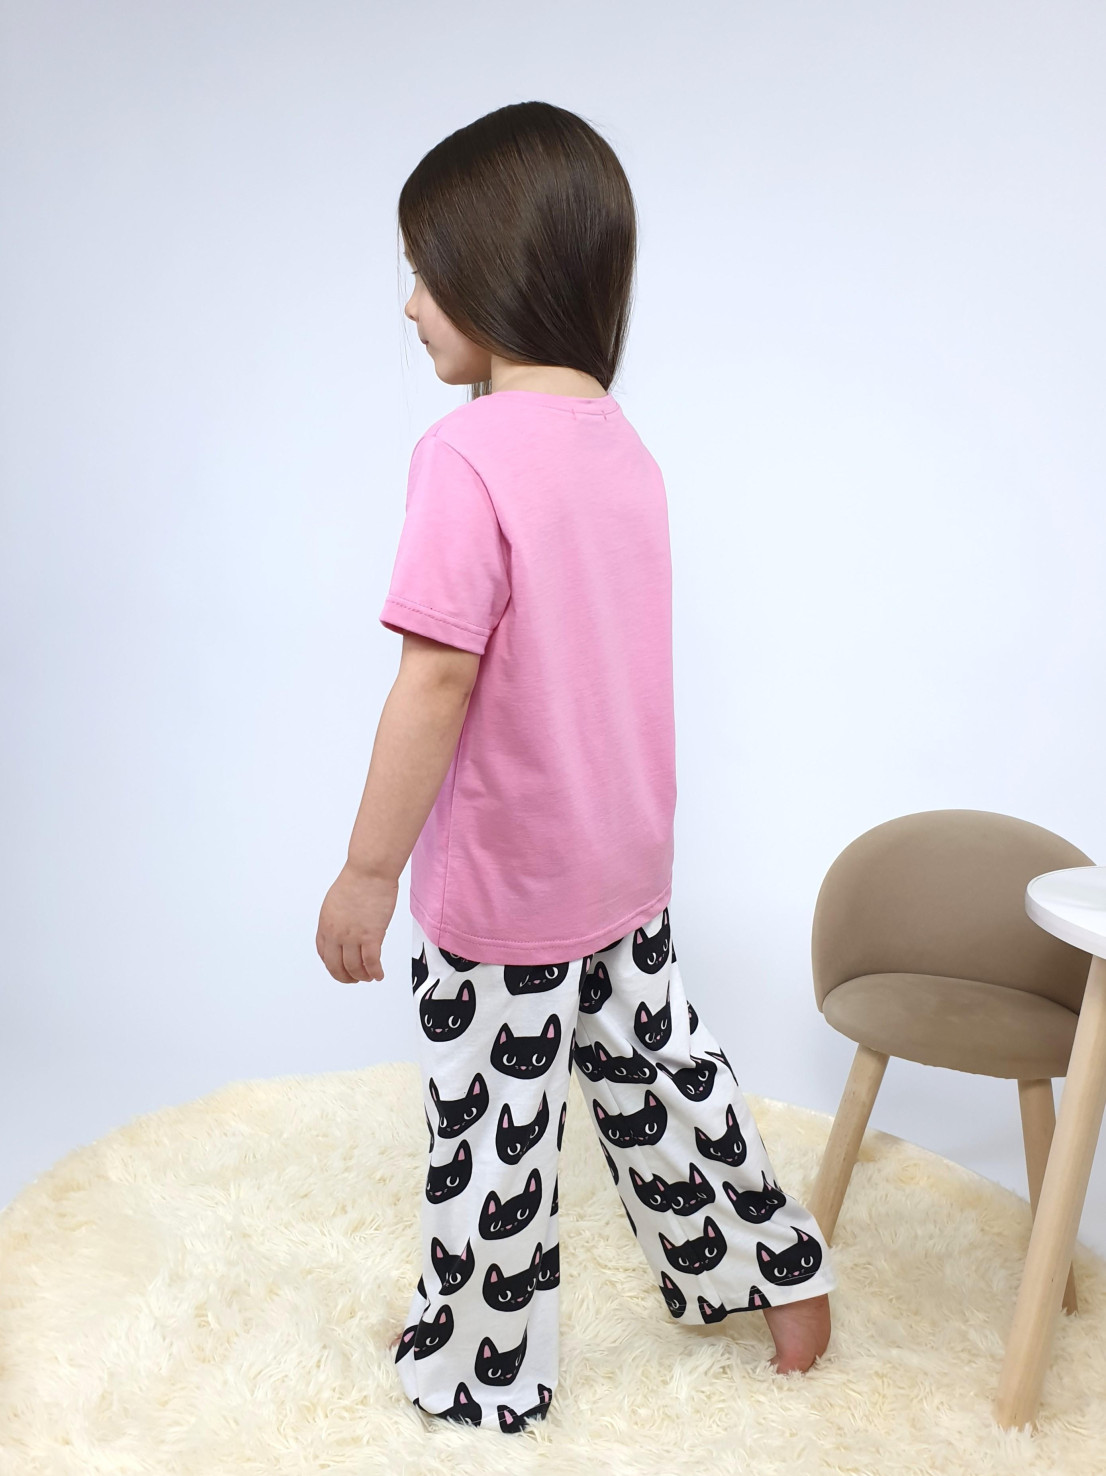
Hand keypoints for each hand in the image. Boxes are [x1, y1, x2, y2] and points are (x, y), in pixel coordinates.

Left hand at [316, 862, 398, 982]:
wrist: (369, 871)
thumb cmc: (357, 879)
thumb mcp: (335, 901)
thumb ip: (337, 918)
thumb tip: (345, 928)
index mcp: (325, 924)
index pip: (324, 953)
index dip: (331, 965)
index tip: (339, 968)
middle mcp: (336, 933)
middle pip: (336, 966)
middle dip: (344, 977)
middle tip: (353, 979)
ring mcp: (353, 936)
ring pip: (354, 968)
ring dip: (361, 976)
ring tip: (368, 977)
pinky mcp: (371, 936)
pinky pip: (371, 962)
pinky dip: (375, 972)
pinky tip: (379, 974)